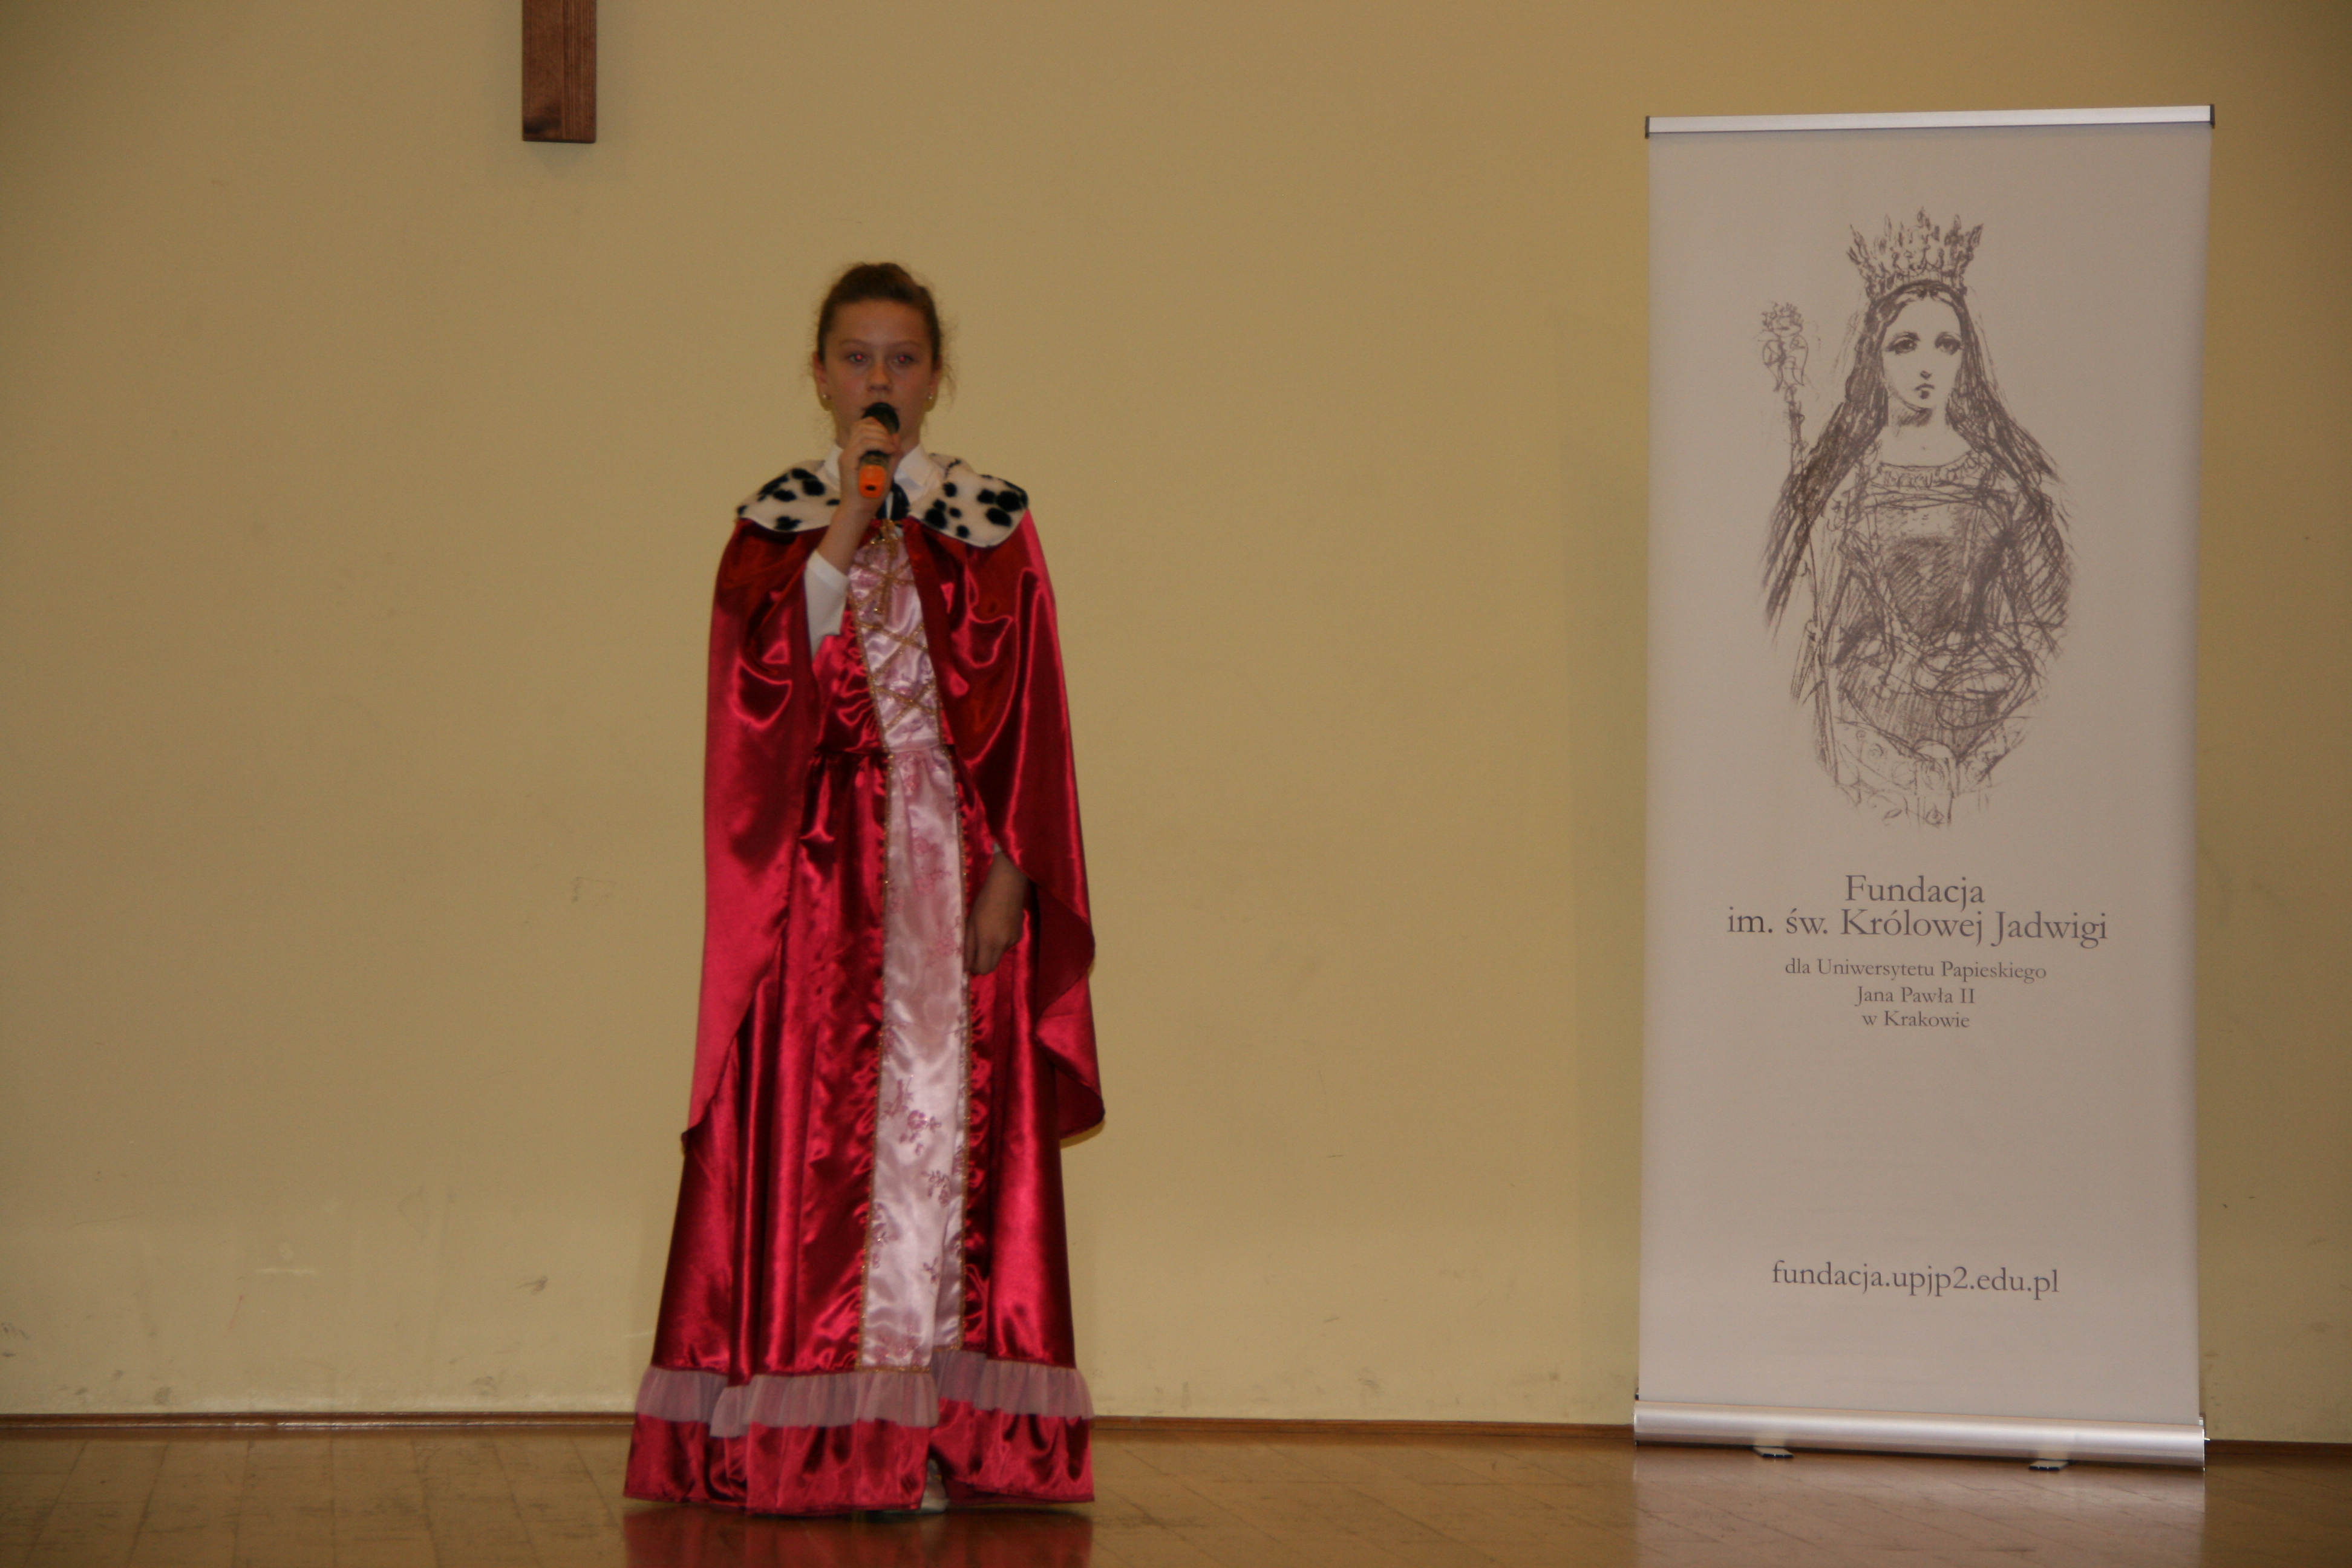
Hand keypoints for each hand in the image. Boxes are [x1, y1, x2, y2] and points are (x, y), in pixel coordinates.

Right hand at [816, 414, 898, 572]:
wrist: (859, 510)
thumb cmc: (871, 494)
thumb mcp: (887, 470)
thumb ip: (892, 454)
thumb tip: (896, 436)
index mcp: (855, 450)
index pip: (861, 425)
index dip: (876, 424)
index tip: (889, 437)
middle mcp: (848, 450)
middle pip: (862, 425)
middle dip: (881, 430)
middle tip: (892, 444)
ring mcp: (846, 455)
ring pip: (863, 432)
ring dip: (881, 437)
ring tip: (891, 448)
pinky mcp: (847, 462)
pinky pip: (863, 445)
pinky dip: (879, 444)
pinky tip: (889, 451)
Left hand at [964, 851, 1029, 975]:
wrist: (1007, 886)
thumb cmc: (984, 902)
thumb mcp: (971, 924)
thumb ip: (968, 946)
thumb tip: (966, 965)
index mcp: (989, 942)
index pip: (983, 969)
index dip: (974, 969)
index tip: (968, 963)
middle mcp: (1003, 945)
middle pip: (992, 966)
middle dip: (982, 963)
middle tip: (974, 953)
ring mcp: (1013, 940)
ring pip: (999, 954)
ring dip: (991, 950)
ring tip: (986, 931)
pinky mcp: (1019, 934)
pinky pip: (1006, 945)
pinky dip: (999, 942)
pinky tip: (997, 926)